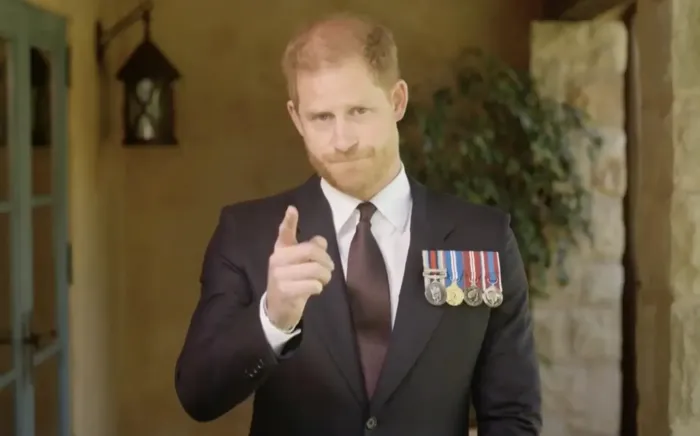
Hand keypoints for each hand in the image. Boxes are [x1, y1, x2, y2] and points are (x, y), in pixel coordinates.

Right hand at [265, 205, 333, 330]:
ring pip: (314, 269)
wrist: (277, 308)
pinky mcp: (285, 291)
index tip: (292, 209)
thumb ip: (309, 250)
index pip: (284, 232)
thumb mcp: (299, 264)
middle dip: (326, 260)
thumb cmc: (291, 281)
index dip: (289, 221)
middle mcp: (277, 259)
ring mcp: (279, 276)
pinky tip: (315, 289)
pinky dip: (319, 287)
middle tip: (330, 267)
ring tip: (324, 279)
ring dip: (325, 276)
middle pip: (310, 251)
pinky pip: (312, 285)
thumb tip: (321, 241)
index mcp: (281, 250)